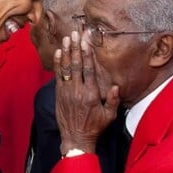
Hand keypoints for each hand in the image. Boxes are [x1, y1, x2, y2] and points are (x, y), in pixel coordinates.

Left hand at [54, 31, 119, 154]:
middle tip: (76, 32)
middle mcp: (78, 91)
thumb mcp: (109, 116)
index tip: (87, 41)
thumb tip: (115, 86)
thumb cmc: (94, 127)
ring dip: (67, 52)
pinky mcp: (59, 95)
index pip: (89, 69)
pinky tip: (59, 52)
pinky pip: (58, 76)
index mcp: (92, 94)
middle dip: (76, 47)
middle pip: (77, 64)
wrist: (76, 139)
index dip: (88, 53)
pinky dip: (58, 64)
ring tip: (67, 38)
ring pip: (66, 68)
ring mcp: (67, 92)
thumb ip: (112, 100)